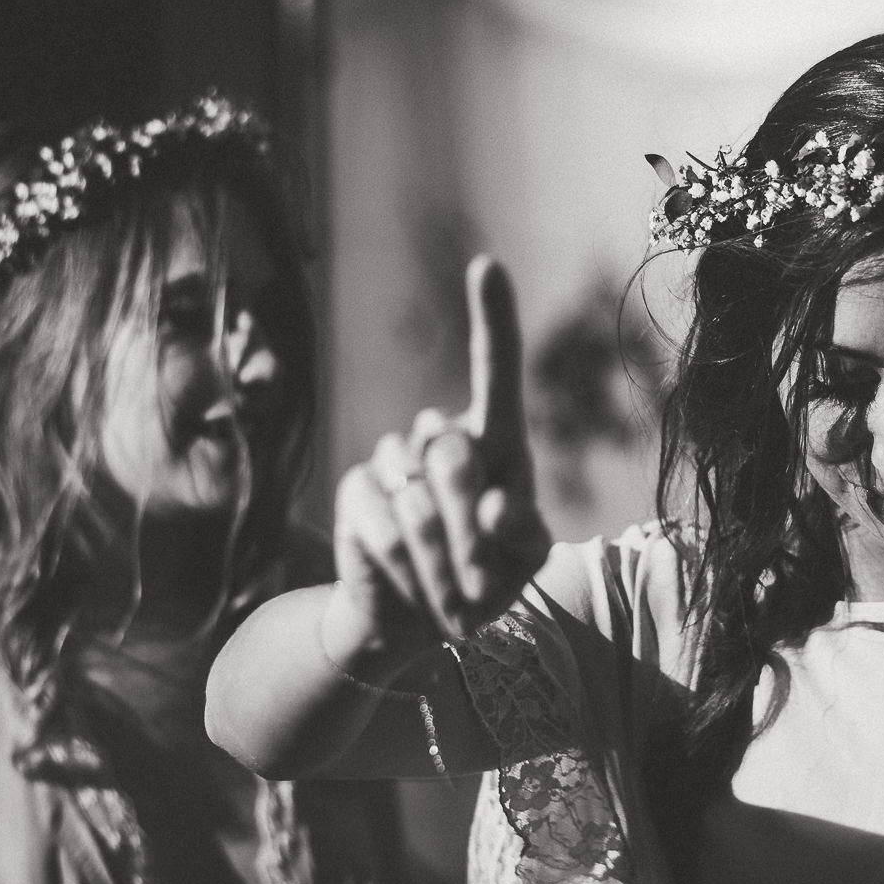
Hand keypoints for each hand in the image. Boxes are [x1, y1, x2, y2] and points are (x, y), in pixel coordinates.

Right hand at [330, 256, 551, 646]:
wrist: (419, 618)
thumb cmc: (488, 577)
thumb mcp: (525, 560)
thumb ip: (524, 534)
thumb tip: (496, 505)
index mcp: (497, 442)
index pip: (497, 371)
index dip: (492, 319)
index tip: (486, 265)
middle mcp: (443, 438)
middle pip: (455, 454)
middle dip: (471, 527)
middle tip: (482, 578)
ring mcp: (395, 460)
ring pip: (418, 497)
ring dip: (442, 557)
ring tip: (450, 586)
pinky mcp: (359, 490)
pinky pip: (383, 523)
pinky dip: (406, 566)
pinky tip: (410, 579)